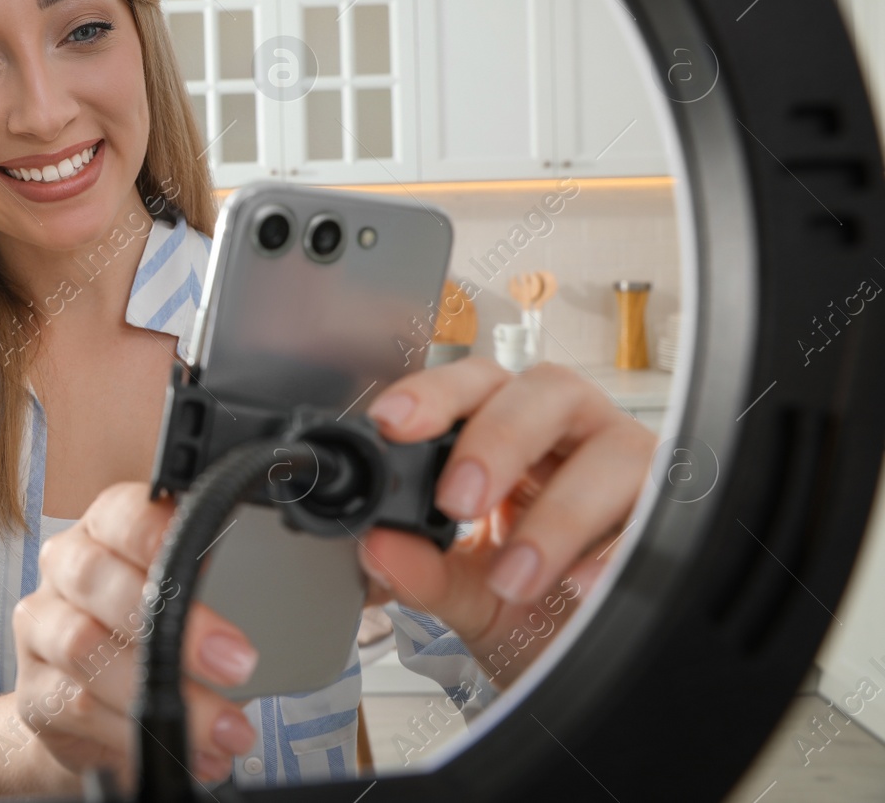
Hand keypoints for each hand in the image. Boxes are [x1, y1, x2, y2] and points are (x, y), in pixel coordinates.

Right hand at [12, 482, 260, 791]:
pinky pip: (77, 707)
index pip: (122, 515)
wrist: (83, 705)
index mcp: (103, 530)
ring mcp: (41, 628)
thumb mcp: (183, 595)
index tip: (211, 560)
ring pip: (84, 648)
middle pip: (97, 578)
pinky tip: (189, 751)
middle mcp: (64, 569)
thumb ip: (215, 576)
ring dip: (161, 692)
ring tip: (226, 726)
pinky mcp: (32, 690)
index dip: (159, 535)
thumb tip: (295, 571)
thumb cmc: (145, 635)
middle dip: (172, 624)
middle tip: (238, 662)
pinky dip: (137, 734)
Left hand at [357, 357, 655, 689]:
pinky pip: (662, 518)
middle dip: (498, 438)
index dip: (435, 392)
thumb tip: (378, 549)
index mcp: (508, 434)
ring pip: (612, 449)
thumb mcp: (466, 596)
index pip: (474, 385)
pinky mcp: (676, 518)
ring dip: (556, 515)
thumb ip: (422, 573)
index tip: (393, 424)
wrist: (585, 668)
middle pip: (546, 389)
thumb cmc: (528, 608)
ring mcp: (631, 469)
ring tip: (514, 577)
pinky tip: (580, 588)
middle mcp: (573, 435)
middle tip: (457, 501)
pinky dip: (617, 553)